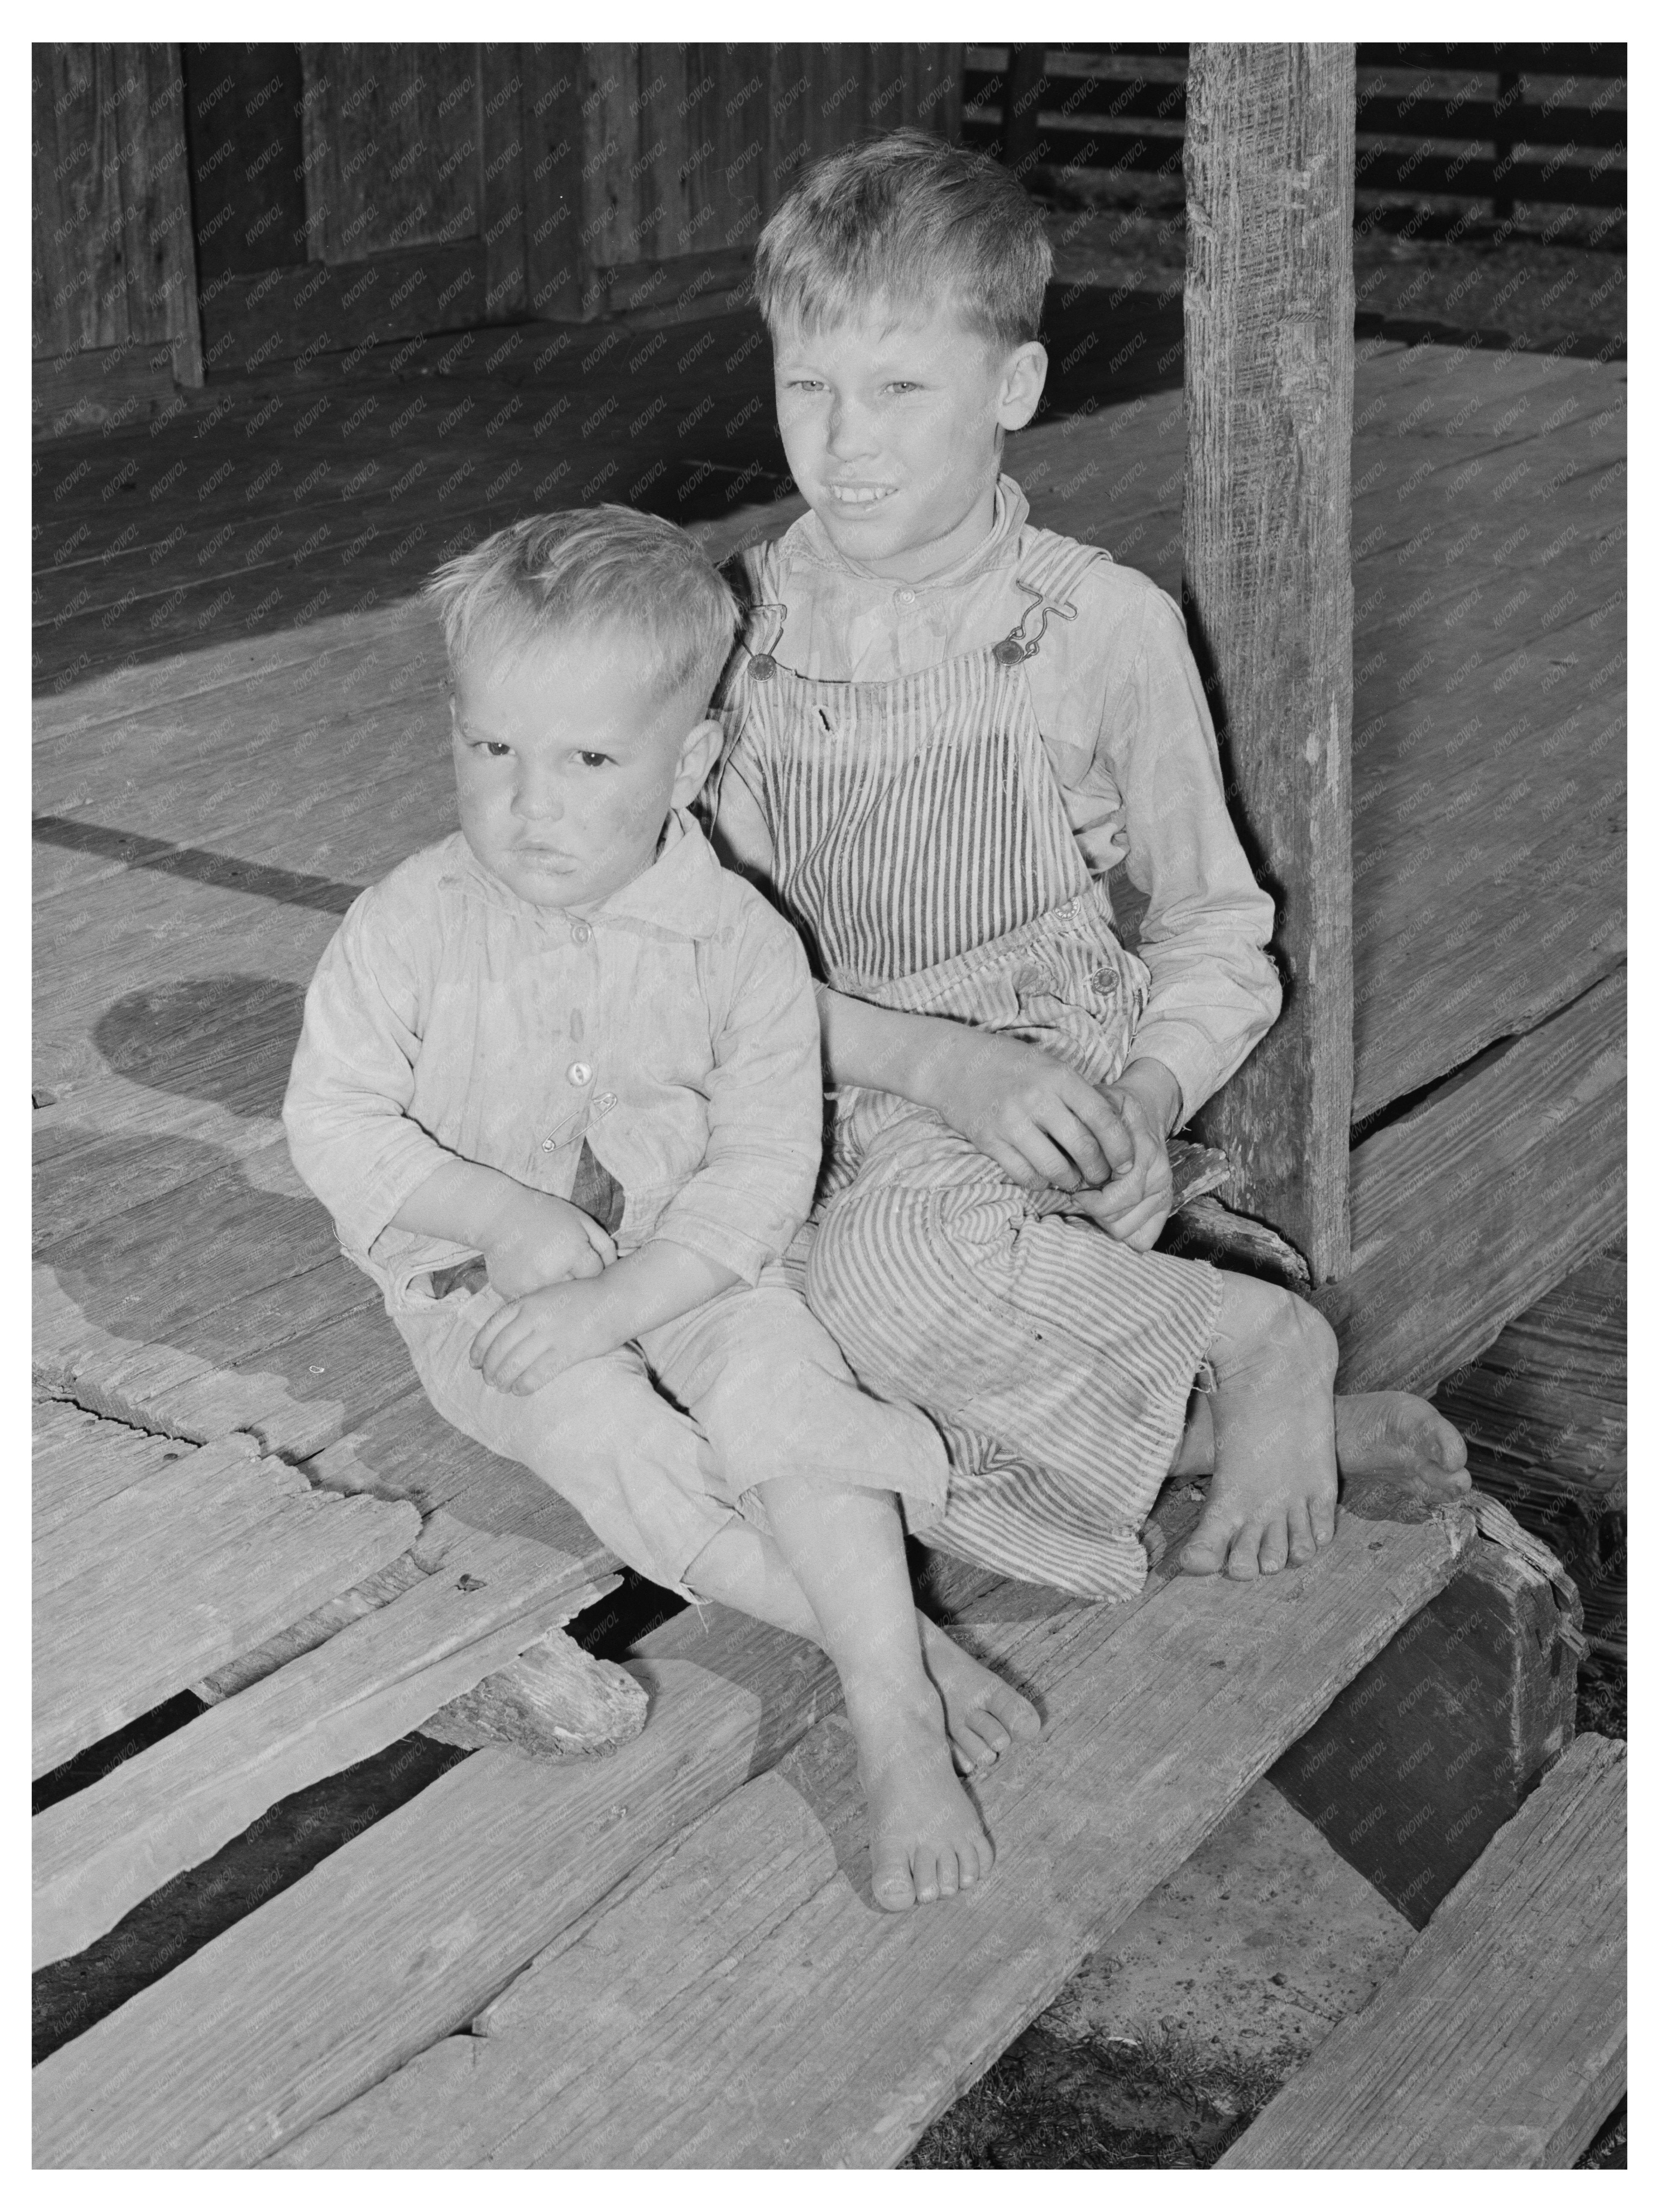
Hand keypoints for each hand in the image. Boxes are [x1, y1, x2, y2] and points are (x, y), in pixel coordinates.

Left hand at [469, 1278, 615, 1394]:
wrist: (616, 1300)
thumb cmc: (583, 1298)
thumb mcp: (548, 1294)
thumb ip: (527, 1310)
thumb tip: (505, 1334)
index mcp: (527, 1301)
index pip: (492, 1326)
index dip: (479, 1347)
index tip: (473, 1361)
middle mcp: (534, 1317)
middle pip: (500, 1348)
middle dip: (490, 1367)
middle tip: (488, 1380)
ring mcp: (550, 1334)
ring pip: (514, 1363)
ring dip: (503, 1379)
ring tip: (501, 1388)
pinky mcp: (566, 1351)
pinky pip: (537, 1373)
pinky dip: (524, 1384)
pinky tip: (520, 1391)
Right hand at [481, 1189, 613, 1299]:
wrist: (497, 1214)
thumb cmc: (545, 1214)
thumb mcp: (581, 1220)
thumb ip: (604, 1245)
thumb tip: (617, 1270)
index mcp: (573, 1252)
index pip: (596, 1278)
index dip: (594, 1272)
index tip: (587, 1267)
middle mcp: (552, 1272)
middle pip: (577, 1294)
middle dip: (578, 1287)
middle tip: (569, 1272)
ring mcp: (529, 1286)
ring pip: (555, 1304)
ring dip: (558, 1297)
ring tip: (550, 1275)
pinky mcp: (509, 1293)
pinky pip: (531, 1305)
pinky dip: (535, 1298)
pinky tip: (531, 1278)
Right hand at [920, 1026, 1135, 1191]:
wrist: (952, 1063)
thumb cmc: (1008, 1064)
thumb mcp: (1048, 1066)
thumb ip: (1077, 1093)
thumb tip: (1112, 1130)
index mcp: (1058, 1077)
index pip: (1102, 1118)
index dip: (1120, 1146)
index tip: (1127, 1162)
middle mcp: (1036, 1098)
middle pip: (1083, 1147)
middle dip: (1099, 1170)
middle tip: (1101, 1177)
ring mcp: (1010, 1121)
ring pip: (1054, 1168)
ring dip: (1070, 1181)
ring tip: (1073, 1180)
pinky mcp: (988, 1140)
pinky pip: (1023, 1174)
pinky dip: (1040, 1182)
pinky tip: (1044, 1177)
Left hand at [1066, 1061, 1179, 1250]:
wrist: (1144, 1109)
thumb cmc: (1111, 1112)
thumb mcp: (1093, 1111)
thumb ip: (1081, 1134)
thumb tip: (1063, 1162)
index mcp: (1141, 1151)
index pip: (1113, 1199)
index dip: (1089, 1201)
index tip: (1076, 1192)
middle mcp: (1157, 1173)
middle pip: (1118, 1218)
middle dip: (1094, 1212)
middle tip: (1082, 1196)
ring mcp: (1163, 1189)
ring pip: (1128, 1231)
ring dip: (1106, 1223)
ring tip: (1095, 1203)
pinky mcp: (1165, 1201)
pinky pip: (1144, 1236)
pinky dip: (1125, 1234)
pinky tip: (1112, 1217)